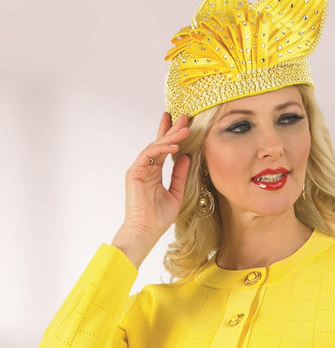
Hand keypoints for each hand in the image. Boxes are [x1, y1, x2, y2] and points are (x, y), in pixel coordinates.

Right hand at [112, 113, 190, 267]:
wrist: (146, 231)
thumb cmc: (158, 217)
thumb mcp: (176, 193)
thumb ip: (179, 175)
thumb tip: (187, 158)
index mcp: (154, 173)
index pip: (164, 150)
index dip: (173, 136)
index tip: (183, 123)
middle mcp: (146, 168)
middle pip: (159, 143)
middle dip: (171, 129)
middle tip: (183, 116)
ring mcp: (139, 169)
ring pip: (155, 147)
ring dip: (170, 137)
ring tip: (185, 129)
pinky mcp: (134, 173)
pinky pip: (148, 155)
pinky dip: (161, 149)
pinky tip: (174, 146)